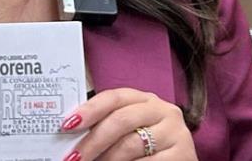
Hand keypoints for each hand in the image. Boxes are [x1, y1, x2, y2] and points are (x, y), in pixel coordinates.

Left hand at [60, 88, 196, 159]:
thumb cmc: (147, 145)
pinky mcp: (184, 154)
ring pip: (131, 145)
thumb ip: (106, 125)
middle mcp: (163, 110)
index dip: (90, 109)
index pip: (114, 97)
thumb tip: (71, 132)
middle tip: (74, 158)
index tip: (67, 125)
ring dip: (106, 159)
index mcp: (145, 99)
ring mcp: (175, 133)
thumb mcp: (130, 129)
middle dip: (92, 142)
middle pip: (120, 121)